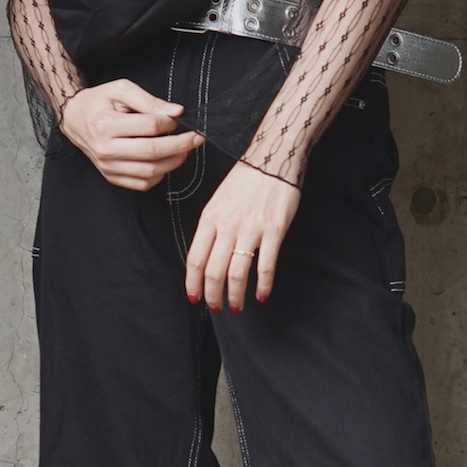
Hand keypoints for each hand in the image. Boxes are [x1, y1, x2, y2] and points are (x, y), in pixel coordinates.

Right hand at [60, 80, 203, 190]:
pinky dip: (159, 175)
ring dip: (173, 162)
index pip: (149, 127)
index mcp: (106, 125)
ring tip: (184, 149)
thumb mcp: (121, 89)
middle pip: (152, 152)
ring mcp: (108, 166)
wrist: (75, 119)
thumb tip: (176, 112)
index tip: (179, 117)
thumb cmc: (99, 102)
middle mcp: (106, 149)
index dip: (170, 122)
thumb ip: (149, 100)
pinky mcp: (111, 177)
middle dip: (180, 145)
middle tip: (196, 138)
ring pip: (150, 172)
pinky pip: (142, 183)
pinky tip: (164, 161)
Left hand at [185, 159, 300, 310]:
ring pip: (237, 274)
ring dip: (235, 296)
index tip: (194, 297)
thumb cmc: (246, 180)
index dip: (193, 283)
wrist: (273, 158)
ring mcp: (251, 229)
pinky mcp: (273, 231)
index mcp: (210, 218)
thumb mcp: (218, 201)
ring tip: (237, 307)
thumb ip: (211, 228)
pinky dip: (263, 286)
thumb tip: (206, 258)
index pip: (195, 259)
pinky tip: (262, 296)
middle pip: (213, 271)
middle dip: (213, 295)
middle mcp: (227, 225)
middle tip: (216, 307)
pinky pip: (266, 266)